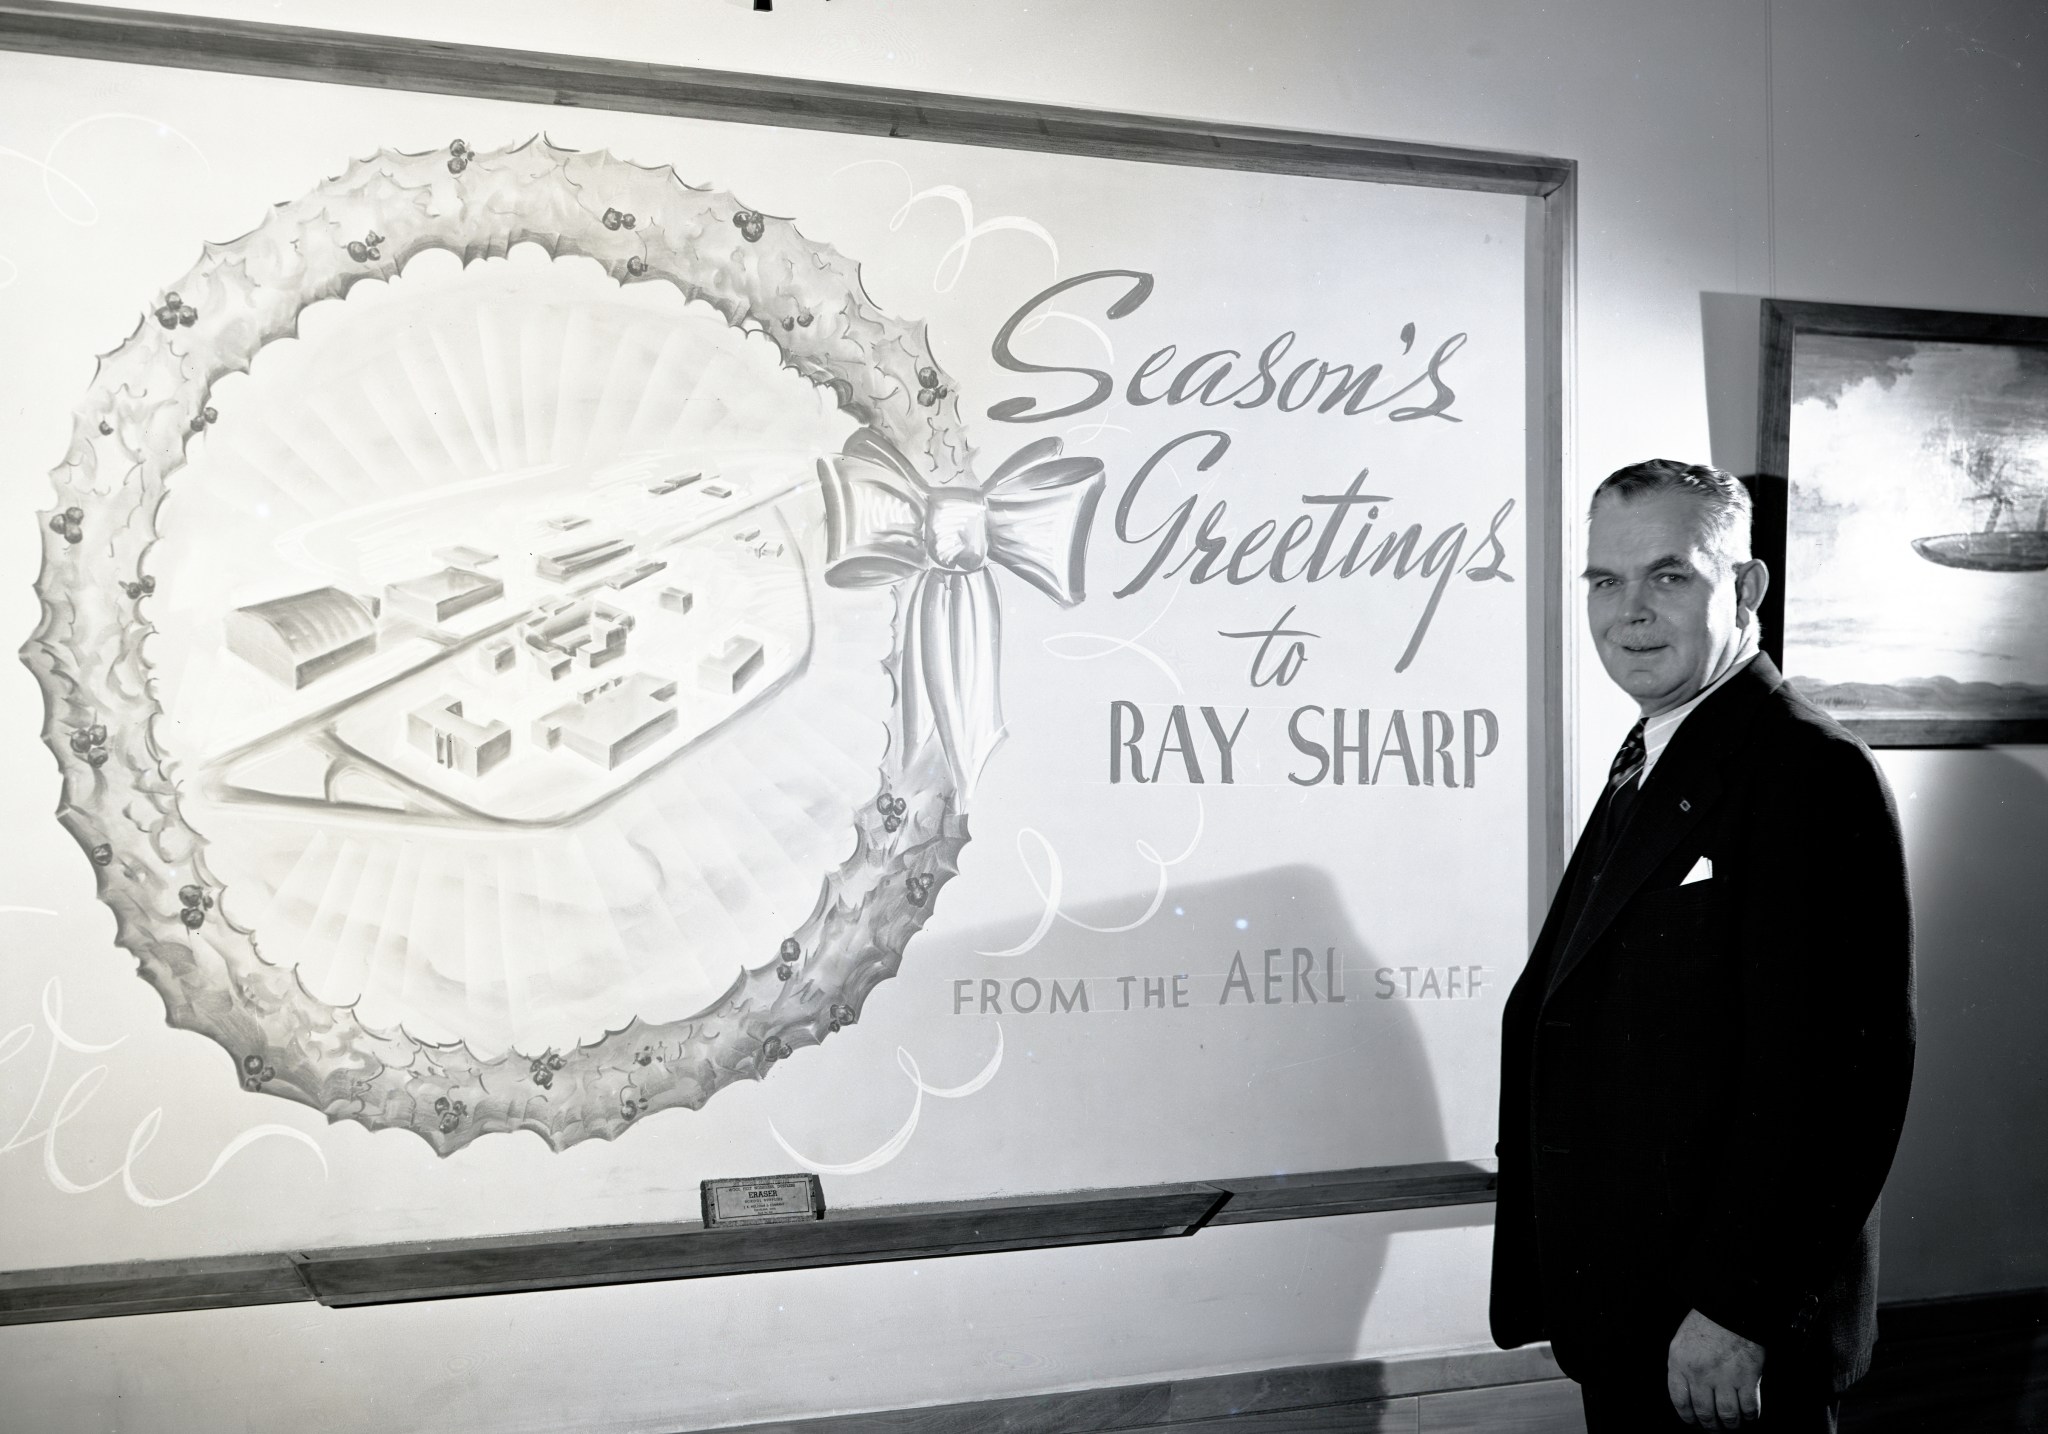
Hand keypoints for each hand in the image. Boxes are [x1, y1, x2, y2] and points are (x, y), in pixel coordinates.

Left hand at [1666, 1308, 1763, 1427]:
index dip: (1688, 1418)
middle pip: (1704, 1413)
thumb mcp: (1681, 1343)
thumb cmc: (1706, 1323)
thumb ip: (1681, 1369)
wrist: (1731, 1307)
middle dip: (1710, 1427)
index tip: (1694, 1424)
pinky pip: (1749, 1408)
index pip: (1680, 1402)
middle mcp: (1700, 1374)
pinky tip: (1748, 1417)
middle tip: (1715, 1429)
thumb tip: (1686, 1395)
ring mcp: (1724, 1377)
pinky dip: (1750, 1417)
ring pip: (1727, 1415)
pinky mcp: (1747, 1377)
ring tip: (1732, 1426)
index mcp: (1680, 1364)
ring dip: (1730, 1426)